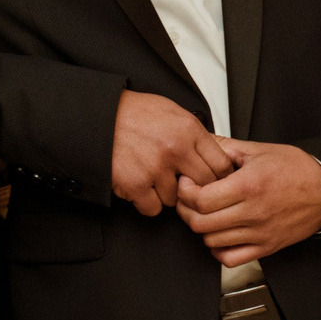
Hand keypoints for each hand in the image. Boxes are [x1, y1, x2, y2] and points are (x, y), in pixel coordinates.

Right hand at [111, 91, 233, 216]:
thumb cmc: (133, 112)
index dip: (220, 177)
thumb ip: (194, 133)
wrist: (98, 116)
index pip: (222, 165)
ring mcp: (156, 168)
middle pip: (205, 186)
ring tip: (154, 177)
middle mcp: (176, 149)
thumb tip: (214, 153)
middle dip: (197, 189)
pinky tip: (141, 187)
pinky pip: (153, 208)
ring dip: (167, 194)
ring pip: (177, 200)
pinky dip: (146, 202)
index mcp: (188, 129)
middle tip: (186, 186)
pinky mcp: (136, 184)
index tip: (214, 181)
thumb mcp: (172, 111)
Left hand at [176, 140, 320, 265]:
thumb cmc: (298, 169)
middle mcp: (253, 212)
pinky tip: (221, 235)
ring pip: (212, 241)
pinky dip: (219, 250)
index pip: (201, 199)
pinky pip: (231, 259)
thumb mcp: (260, 150)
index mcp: (249, 185)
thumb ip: (227, 147)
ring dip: (203, 229)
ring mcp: (260, 233)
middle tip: (190, 200)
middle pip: (201, 222)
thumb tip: (202, 140)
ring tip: (207, 215)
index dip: (185, 192)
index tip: (187, 184)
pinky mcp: (267, 247)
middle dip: (187, 210)